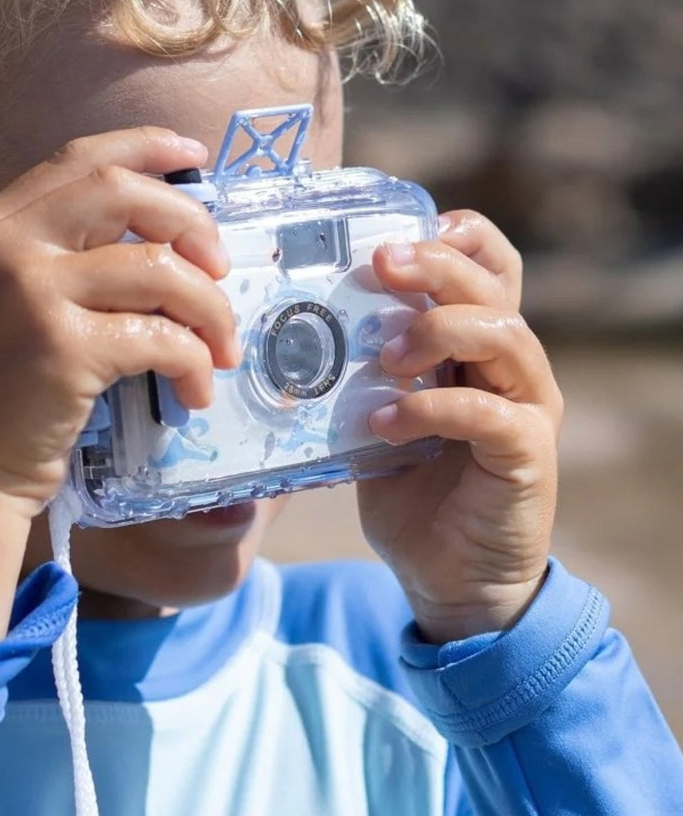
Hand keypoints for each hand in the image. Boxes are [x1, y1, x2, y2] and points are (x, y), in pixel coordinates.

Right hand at [0, 127, 239, 512]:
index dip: (148, 149)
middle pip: (123, 192)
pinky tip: (194, 390)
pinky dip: (193, 362)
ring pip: (158, 268)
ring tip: (220, 348)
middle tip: (220, 267)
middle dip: (191, 222)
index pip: (80, 159)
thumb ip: (57, 259)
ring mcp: (32, 293)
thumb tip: (160, 240)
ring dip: (209, 309)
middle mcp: (7, 245)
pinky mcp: (64, 347)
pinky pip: (160, 336)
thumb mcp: (4, 304)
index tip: (196, 157)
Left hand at [359, 212, 562, 642]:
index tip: (397, 233)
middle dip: (436, 265)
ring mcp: (528, 408)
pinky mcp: (527, 454)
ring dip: (437, 331)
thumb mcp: (376, 427)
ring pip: (503, 334)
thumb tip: (286, 338)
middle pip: (493, 286)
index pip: (489, 267)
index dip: (456, 237)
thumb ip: (357, 382)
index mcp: (479, 350)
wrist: (450, 582)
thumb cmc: (414, 499)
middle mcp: (513, 368)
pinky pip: (487, 413)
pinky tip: (384, 424)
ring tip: (383, 357)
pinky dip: (430, 409)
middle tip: (381, 266)